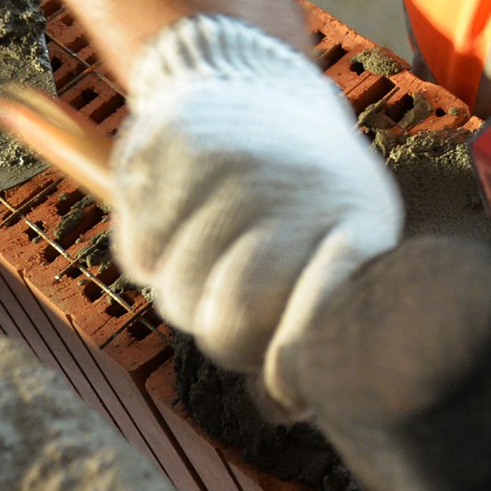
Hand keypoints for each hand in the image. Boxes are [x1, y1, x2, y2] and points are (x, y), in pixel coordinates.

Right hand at [110, 15, 399, 405]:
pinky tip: (181, 223)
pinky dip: (151, 254)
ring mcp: (225, 164)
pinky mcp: (166, 148)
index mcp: (353, 218)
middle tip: (236, 309)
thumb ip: (316, 324)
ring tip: (214, 254)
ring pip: (174, 294)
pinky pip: (137, 253)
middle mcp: (290, 188)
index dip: (294, 361)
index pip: (317, 322)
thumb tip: (281, 405)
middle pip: (230, 323)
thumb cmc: (310, 193)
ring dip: (186, 291)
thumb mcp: (345, 241)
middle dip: (228, 336)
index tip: (288, 380)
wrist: (261, 85)